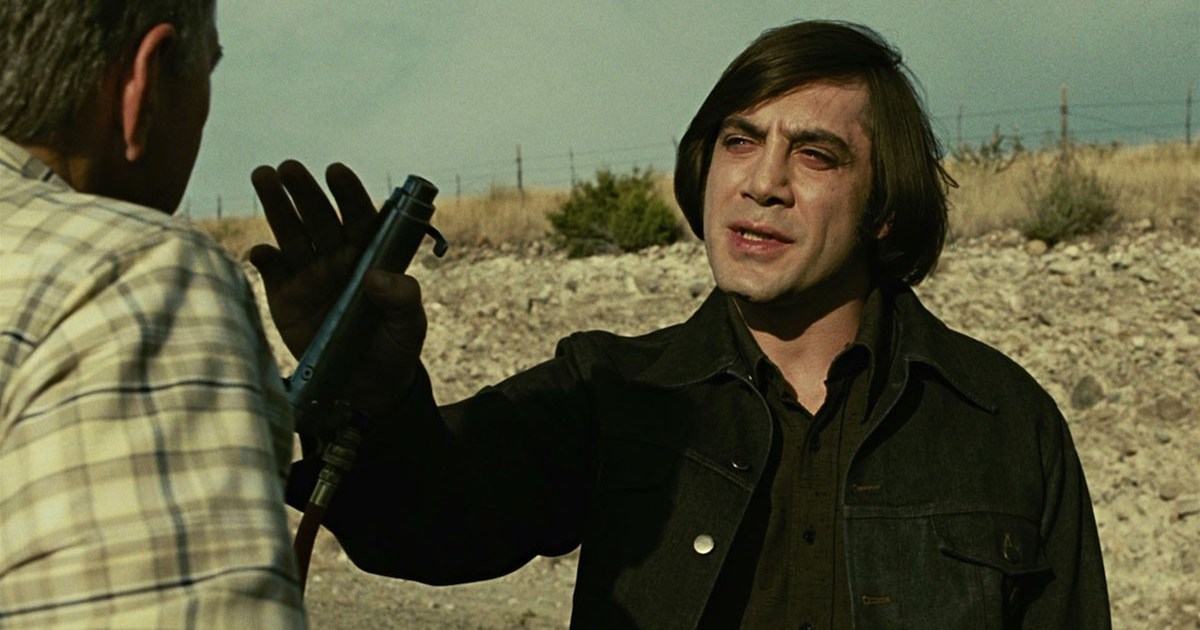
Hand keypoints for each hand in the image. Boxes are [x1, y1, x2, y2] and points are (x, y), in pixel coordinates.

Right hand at [249, 161, 427, 418]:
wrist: (367, 386)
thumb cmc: (395, 345)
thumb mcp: (409, 326)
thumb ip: (403, 299)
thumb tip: (376, 276)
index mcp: (370, 254)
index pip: (360, 216)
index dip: (349, 193)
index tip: (337, 172)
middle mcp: (336, 256)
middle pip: (319, 216)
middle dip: (304, 191)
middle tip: (288, 168)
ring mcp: (308, 273)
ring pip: (291, 232)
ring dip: (276, 206)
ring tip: (263, 176)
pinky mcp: (284, 296)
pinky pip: (272, 270)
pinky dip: (264, 258)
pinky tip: (260, 251)